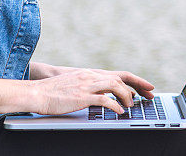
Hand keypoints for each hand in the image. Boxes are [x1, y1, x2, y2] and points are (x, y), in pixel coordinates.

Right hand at [31, 68, 154, 115]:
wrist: (37, 92)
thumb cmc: (53, 92)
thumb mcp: (74, 84)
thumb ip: (89, 86)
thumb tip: (102, 95)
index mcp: (90, 73)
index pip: (118, 74)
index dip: (135, 80)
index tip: (147, 86)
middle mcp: (91, 76)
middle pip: (121, 78)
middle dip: (138, 86)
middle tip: (149, 95)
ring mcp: (87, 85)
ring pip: (115, 86)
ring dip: (126, 96)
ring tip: (130, 106)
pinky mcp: (82, 96)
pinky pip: (104, 100)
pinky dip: (115, 106)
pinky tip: (119, 112)